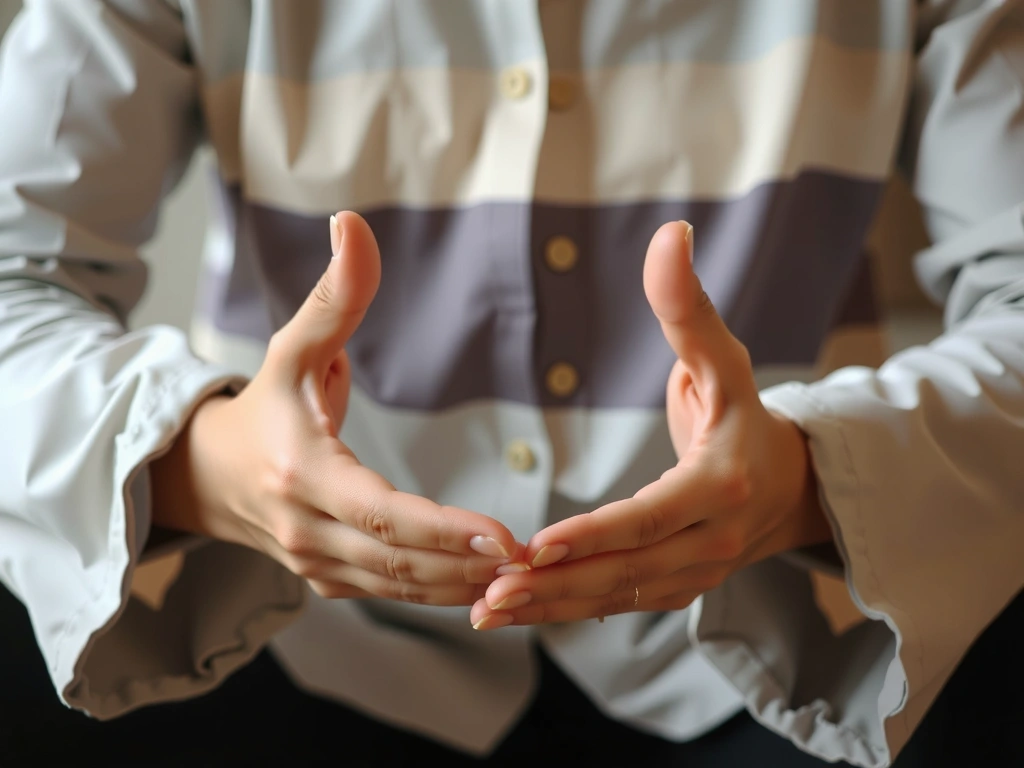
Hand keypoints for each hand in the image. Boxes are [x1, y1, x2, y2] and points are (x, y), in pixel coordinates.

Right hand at [151, 212, 518, 605]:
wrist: (207, 475)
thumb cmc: (263, 407)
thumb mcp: (294, 347)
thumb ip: (336, 295)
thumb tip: (352, 222)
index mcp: (303, 474)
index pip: (382, 515)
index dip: (443, 529)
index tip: (502, 537)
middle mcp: (306, 531)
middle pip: (399, 561)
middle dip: (469, 565)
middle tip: (533, 561)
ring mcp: (315, 565)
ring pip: (401, 588)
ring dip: (463, 586)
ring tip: (524, 576)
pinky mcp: (328, 582)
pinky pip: (392, 594)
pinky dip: (440, 593)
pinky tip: (486, 583)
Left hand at [470, 221, 830, 628]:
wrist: (791, 485)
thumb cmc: (745, 415)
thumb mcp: (724, 361)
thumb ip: (688, 307)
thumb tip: (669, 231)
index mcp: (721, 486)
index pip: (651, 517)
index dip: (596, 533)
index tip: (538, 545)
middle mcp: (713, 541)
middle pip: (627, 570)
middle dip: (557, 584)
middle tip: (490, 592)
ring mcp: (698, 574)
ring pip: (617, 598)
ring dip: (552, 607)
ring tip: (488, 610)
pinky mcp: (680, 590)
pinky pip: (619, 604)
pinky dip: (568, 611)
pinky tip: (517, 613)